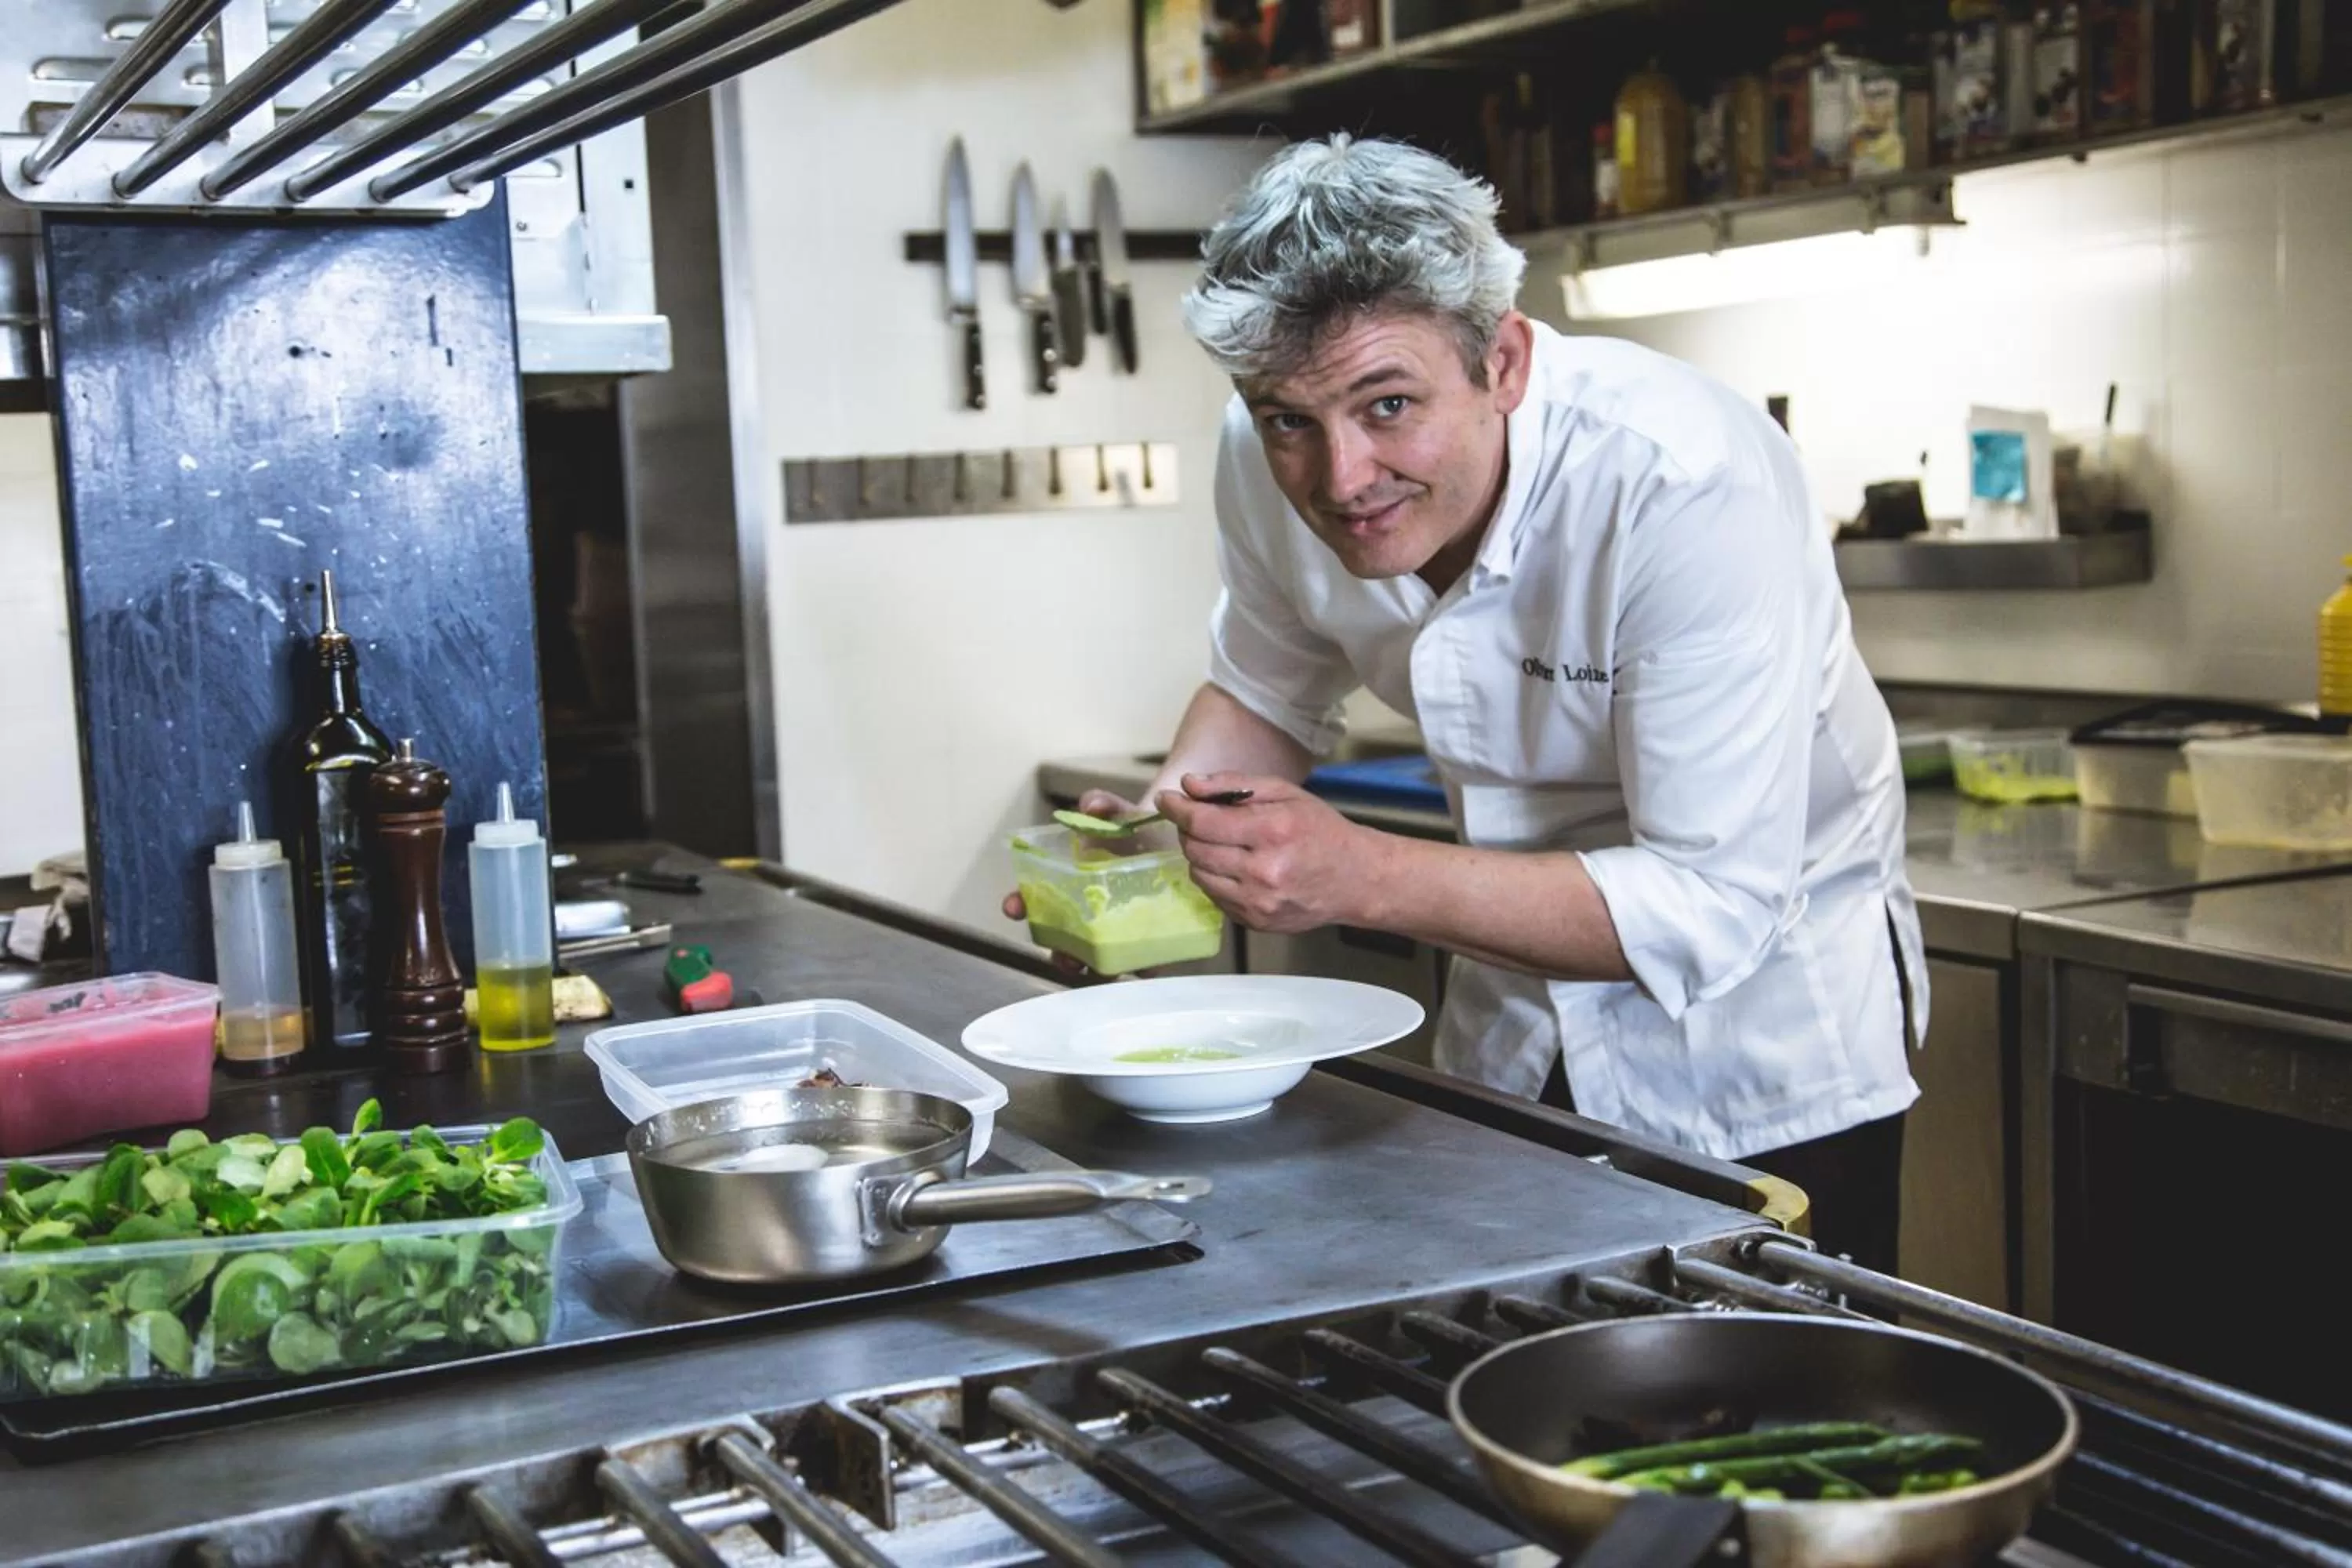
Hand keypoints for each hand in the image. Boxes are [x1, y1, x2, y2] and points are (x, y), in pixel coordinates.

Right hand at [1003, 789, 1138, 973]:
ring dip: (1089, 965)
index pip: (1035, 899)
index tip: (1012, 906)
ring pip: (1093, 960)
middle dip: (1054, 947)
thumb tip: (1091, 805)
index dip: (1020, 903)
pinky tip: (1141, 962)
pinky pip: (1139, 963)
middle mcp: (1088, 914)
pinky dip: (1137, 965)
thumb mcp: (1122, 816)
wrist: (1180, 846)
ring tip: (1090, 964)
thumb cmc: (1139, 834)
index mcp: (1072, 884)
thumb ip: (1105, 806)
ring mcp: (1116, 933)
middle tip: (1059, 951)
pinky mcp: (1148, 945)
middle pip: (1060, 940)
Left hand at [1159, 773, 1371, 934]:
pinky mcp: (1256, 922)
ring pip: (1199, 875)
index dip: (1177, 809)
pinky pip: (1214, 897)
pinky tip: (1237, 866)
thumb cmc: (1321, 831)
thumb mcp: (1284, 793)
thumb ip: (1233, 785)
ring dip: (1200, 855)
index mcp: (1272, 832)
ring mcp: (1258, 902)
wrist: (1357, 880)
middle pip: (1195, 850)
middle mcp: (1263, 871)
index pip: (1203, 822)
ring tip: (1222, 843)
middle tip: (1198, 818)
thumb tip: (1189, 785)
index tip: (1166, 799)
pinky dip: (1215, 878)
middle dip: (1188, 830)